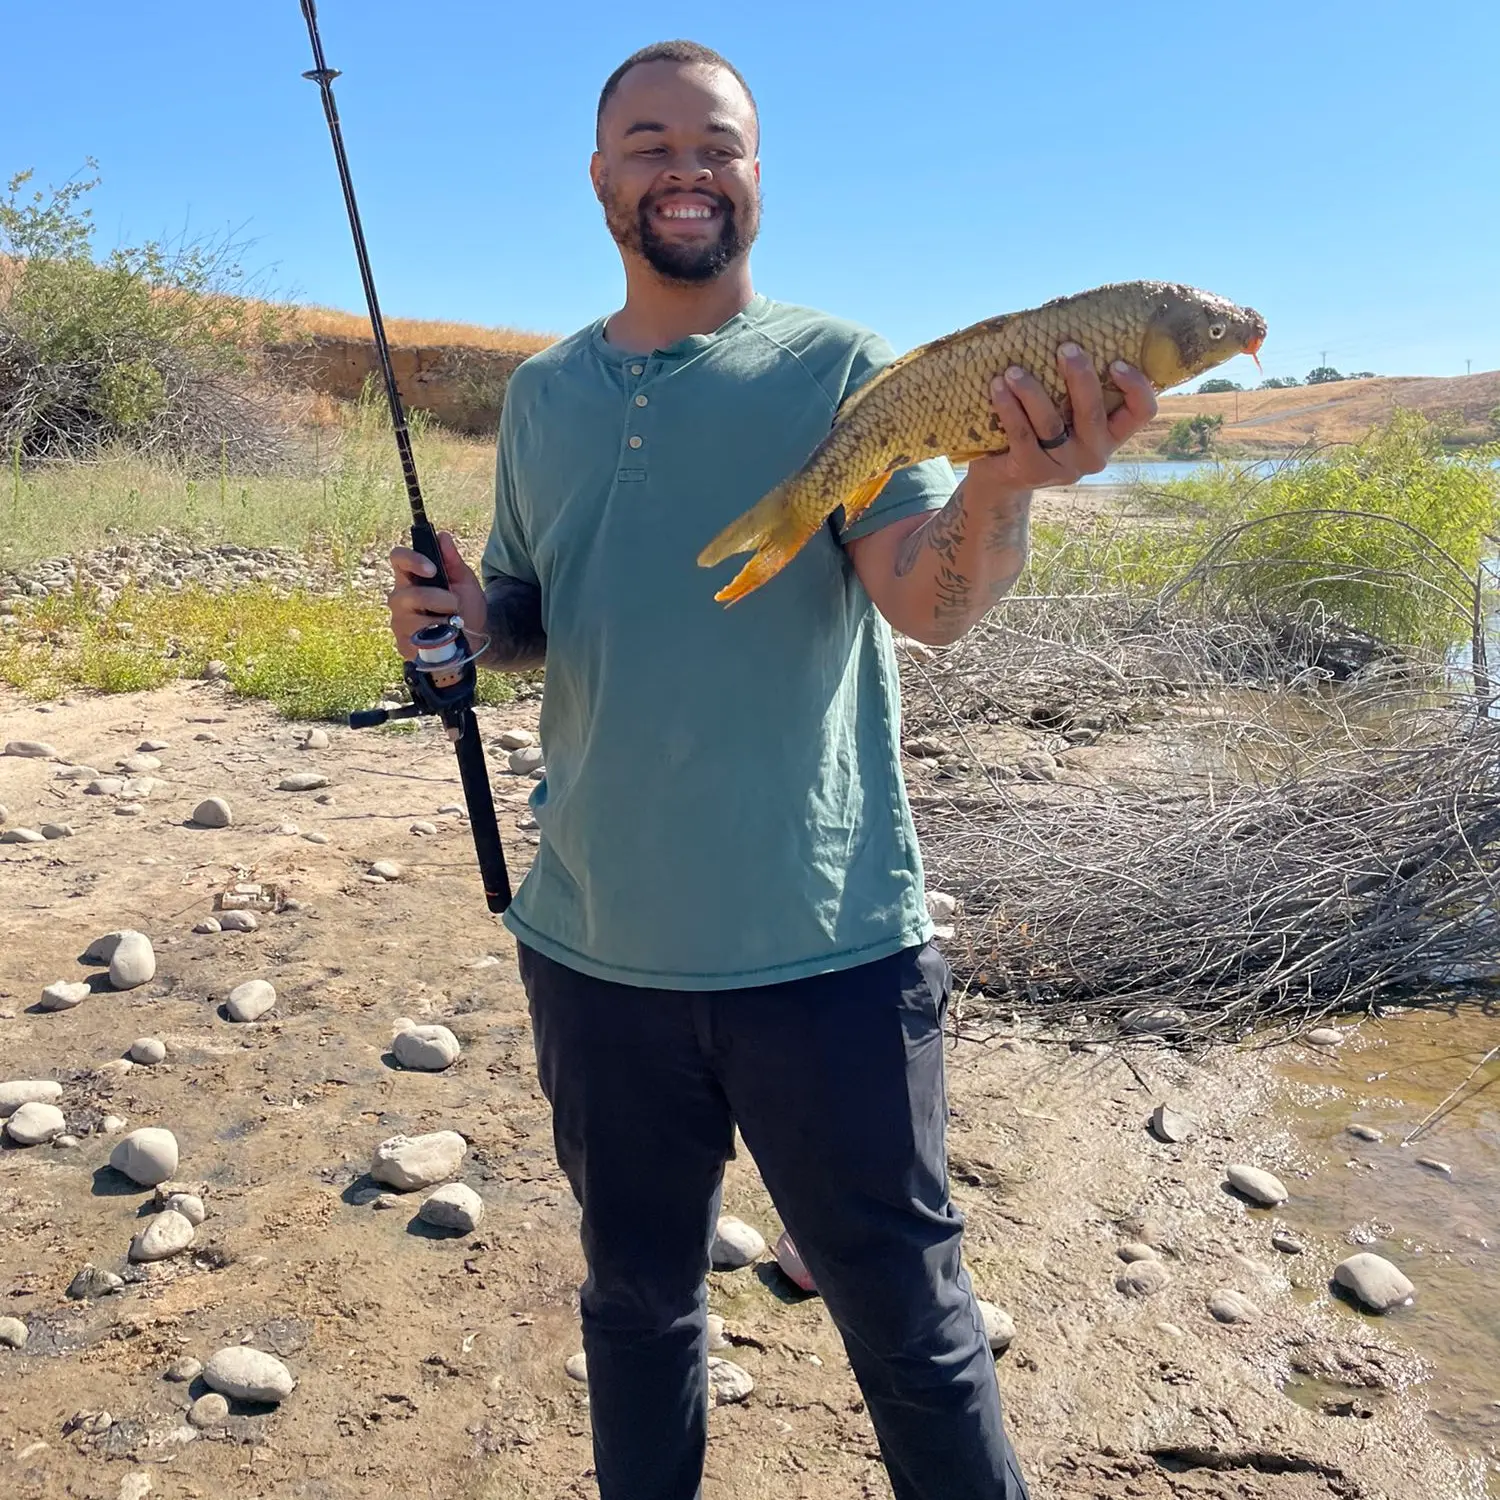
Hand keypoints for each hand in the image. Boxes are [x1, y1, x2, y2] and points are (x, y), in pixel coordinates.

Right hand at [386, 530, 486, 662]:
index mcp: (411, 578)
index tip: (433, 569)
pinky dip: (437, 639)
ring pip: (413, 620)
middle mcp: (400, 598)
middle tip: (454, 605)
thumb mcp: (465, 582)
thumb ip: (453, 561)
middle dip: (437, 599)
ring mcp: (399, 622)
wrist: (475, 638)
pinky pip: (417, 640)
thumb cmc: (466, 607)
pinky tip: (445, 639)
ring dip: (441, 621)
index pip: (398, 558)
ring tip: (453, 624)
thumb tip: (443, 537)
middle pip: (408, 594)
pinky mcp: (403, 644)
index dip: (412, 560)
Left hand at [966, 343, 1157, 493]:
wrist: (1003, 478)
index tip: (1116, 361)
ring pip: (1051, 424)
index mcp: (1111, 435)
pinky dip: (1009, 408)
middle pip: (1092, 412)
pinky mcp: (1032, 472)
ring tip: (1013, 369)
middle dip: (1079, 377)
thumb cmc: (1039, 430)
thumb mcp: (1066, 411)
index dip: (1137, 387)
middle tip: (1065, 347)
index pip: (1142, 413)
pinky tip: (997, 387)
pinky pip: (1021, 435)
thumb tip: (1070, 322)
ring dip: (1031, 391)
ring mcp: (1063, 467)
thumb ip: (1076, 383)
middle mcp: (1093, 455)